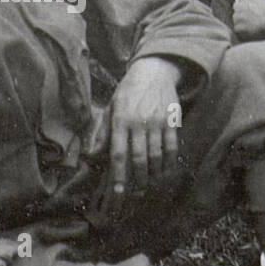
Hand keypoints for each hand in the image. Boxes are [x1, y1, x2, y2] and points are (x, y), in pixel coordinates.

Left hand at [109, 56, 182, 203]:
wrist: (154, 70)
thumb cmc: (128, 91)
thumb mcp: (111, 107)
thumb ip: (102, 132)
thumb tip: (92, 155)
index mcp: (120, 120)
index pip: (118, 153)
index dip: (118, 175)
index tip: (118, 192)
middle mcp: (139, 122)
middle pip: (139, 158)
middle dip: (137, 180)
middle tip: (136, 195)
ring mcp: (157, 122)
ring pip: (156, 156)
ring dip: (153, 175)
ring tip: (149, 186)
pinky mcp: (172, 121)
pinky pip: (172, 147)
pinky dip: (170, 163)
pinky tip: (166, 173)